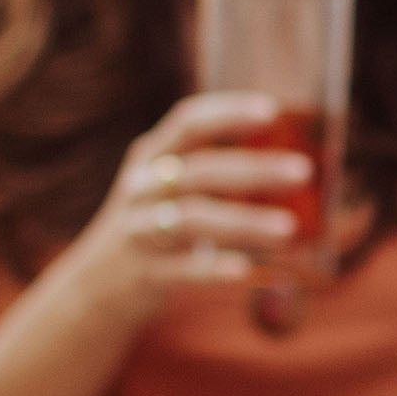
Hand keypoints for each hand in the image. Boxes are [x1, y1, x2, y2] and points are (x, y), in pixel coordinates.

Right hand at [78, 93, 310, 317]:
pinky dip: (213, 270)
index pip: (187, 123)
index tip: (271, 110)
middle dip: (253, 169)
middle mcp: (143, 189)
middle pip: (199, 171)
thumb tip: (292, 164)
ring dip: (243, 222)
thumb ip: (215, 173)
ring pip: (192, 219)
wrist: (93, 285)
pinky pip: (181, 270)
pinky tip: (245, 269)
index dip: (227, 113)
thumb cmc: (152, 228)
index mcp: (152, 159)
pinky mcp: (143, 274)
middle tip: (303, 172)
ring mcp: (139, 231)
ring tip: (288, 229)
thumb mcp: (169, 190)